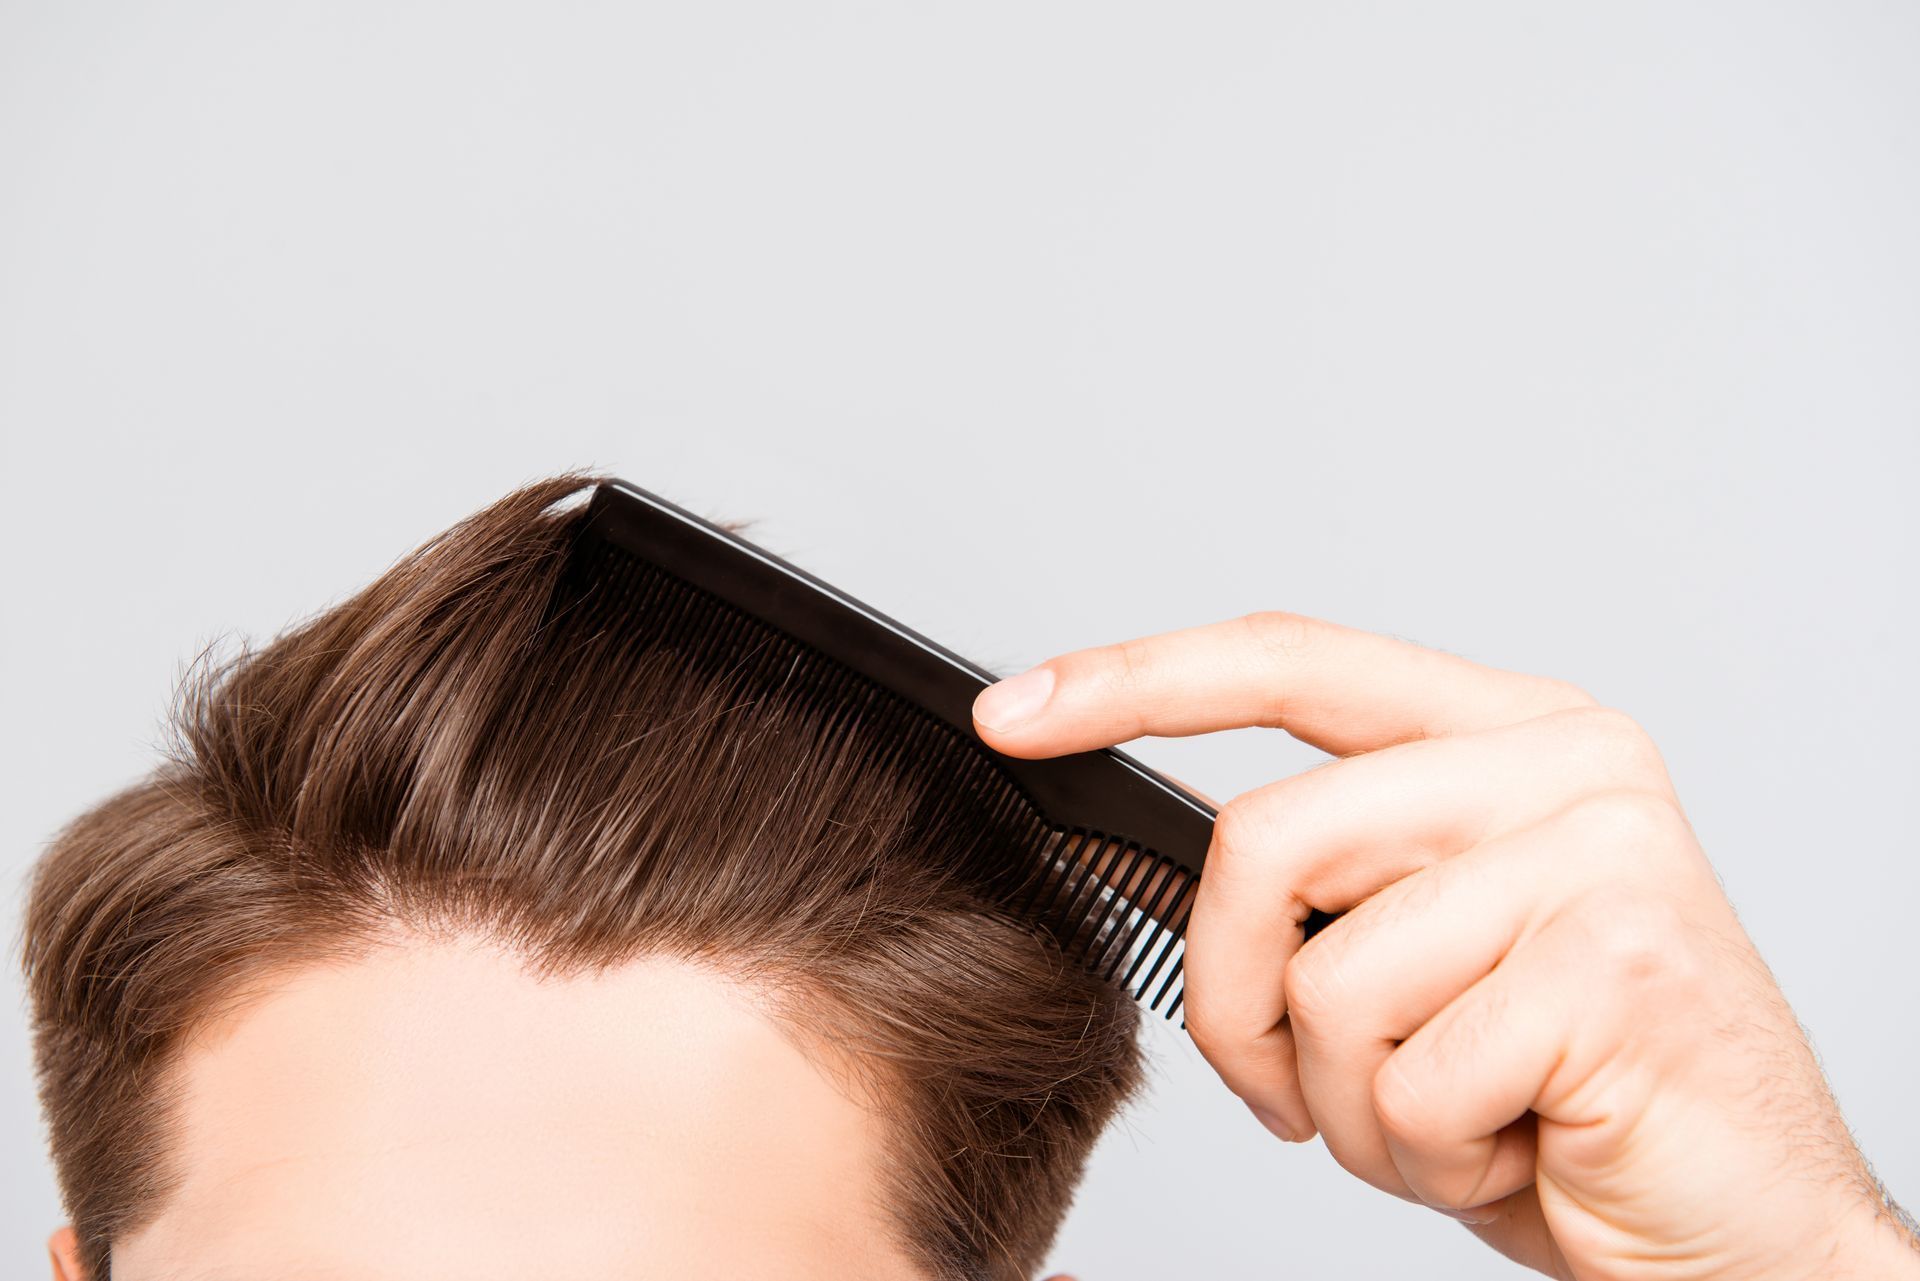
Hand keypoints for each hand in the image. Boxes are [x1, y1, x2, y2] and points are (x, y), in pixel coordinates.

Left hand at [974, 613, 1919, 1280]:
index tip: (1013, 712)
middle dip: (1236, 1001)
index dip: (1137, 680)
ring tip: (1454, 1121)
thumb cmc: (1567, 1100)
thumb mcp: (1423, 956)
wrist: (1747, 1235)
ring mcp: (1599, 855)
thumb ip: (1328, 878)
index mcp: (1508, 735)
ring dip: (1351, 1105)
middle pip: (1264, 841)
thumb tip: (1158, 855)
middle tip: (1292, 1090)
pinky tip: (1516, 1148)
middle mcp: (1562, 766)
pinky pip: (1403, 1084)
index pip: (1291, 661)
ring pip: (1327, 982)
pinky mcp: (1615, 969)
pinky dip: (1422, 1157)